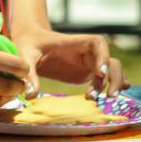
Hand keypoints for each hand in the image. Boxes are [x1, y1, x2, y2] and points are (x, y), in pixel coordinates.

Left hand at [12, 26, 127, 97]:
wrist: (28, 42)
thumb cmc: (28, 43)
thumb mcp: (26, 55)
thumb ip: (30, 74)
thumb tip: (31, 95)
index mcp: (74, 42)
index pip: (98, 42)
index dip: (103, 56)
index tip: (101, 72)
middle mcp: (85, 52)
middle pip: (111, 60)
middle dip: (114, 77)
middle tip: (110, 95)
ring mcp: (87, 64)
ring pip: (110, 71)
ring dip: (111, 85)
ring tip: (97, 99)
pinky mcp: (85, 73)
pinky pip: (103, 80)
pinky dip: (109, 87)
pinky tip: (110, 97)